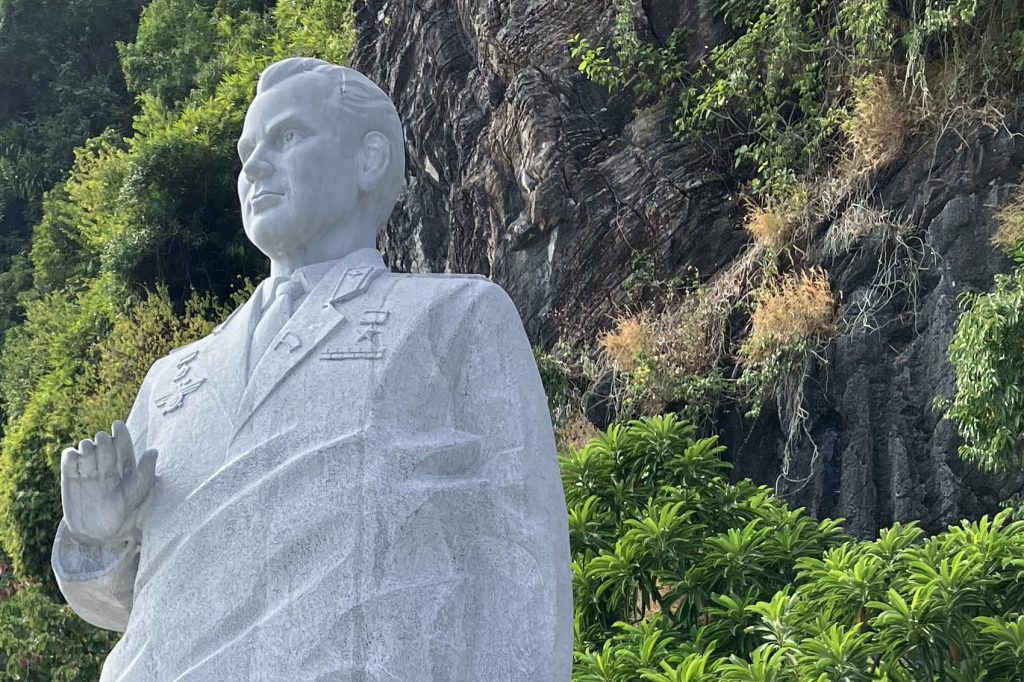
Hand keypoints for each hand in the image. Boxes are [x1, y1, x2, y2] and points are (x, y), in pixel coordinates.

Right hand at [60, 420, 157, 545]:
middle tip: (104, 456)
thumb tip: (153, 451)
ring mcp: (88, 468)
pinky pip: (69, 457)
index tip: (117, 426)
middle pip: (104, 441)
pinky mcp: (71, 476)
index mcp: (124, 464)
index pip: (122, 441)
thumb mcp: (137, 492)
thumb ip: (146, 471)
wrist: (98, 532)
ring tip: (91, 465)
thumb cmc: (123, 512)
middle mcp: (106, 463)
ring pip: (86, 446)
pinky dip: (70, 455)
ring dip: (87, 448)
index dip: (120, 431)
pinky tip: (74, 458)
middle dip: (104, 442)